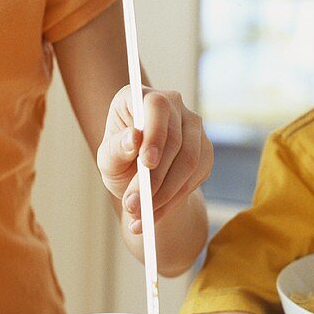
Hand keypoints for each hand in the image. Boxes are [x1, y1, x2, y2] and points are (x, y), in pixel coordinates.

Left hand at [97, 86, 212, 232]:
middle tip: (135, 206)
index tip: (146, 162)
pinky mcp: (205, 149)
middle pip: (175, 139)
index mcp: (141, 96)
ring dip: (164, 193)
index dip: (155, 134)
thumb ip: (116, 149)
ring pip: (189, 161)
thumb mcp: (108, 158)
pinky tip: (155, 214)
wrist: (140, 177)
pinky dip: (175, 199)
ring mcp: (192, 125)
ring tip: (141, 217)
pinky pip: (196, 176)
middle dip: (154, 178)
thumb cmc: (119, 159)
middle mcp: (171, 103)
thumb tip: (133, 140)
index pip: (156, 107)